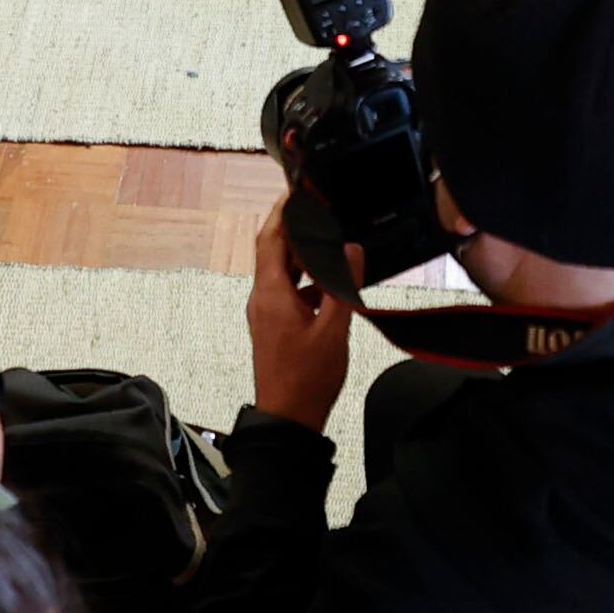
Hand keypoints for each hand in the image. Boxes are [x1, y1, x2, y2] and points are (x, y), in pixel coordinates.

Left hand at [244, 207, 353, 433]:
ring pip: (281, 272)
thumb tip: (351, 250)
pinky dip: (305, 279)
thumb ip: (342, 287)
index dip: (284, 211)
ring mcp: (266, 313)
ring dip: (302, 255)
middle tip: (321, 211)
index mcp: (271, 293)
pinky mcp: (274, 326)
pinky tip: (329, 285)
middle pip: (274, 251)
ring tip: (330, 243)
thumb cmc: (307, 379)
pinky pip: (287, 291)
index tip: (299, 192)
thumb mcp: (333, 330)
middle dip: (295, 228)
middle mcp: (262, 298)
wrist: (288, 420)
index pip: (271, 239)